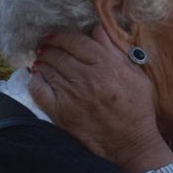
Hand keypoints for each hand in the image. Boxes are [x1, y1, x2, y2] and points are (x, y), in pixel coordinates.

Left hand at [29, 27, 165, 171]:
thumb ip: (115, 50)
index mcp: (107, 65)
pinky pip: (39, 90)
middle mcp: (87, 77)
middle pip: (58, 52)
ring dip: (43, 60)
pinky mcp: (61, 112)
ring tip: (43, 59)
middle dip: (49, 46)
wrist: (130, 143)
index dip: (61, 34)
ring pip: (47, 68)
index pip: (76, 40)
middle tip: (46, 45)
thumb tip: (98, 29)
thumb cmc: (137, 107)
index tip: (55, 35)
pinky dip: (35, 79)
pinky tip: (38, 76)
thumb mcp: (135, 74)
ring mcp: (72, 95)